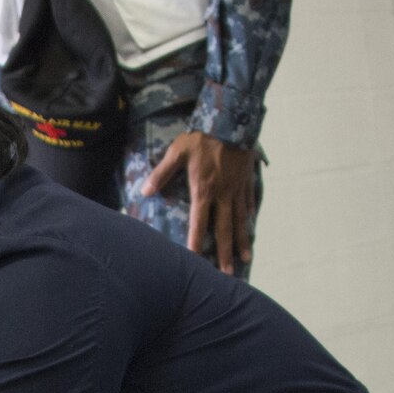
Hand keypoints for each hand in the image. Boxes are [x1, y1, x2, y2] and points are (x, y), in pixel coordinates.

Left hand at [142, 131, 257, 274]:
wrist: (232, 119)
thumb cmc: (202, 136)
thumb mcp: (177, 152)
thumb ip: (160, 174)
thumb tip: (144, 191)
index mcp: (204, 190)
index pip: (199, 223)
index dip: (196, 242)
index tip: (195, 260)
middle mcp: (222, 194)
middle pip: (224, 230)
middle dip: (225, 253)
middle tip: (228, 273)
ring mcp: (237, 188)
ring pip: (241, 220)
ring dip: (242, 241)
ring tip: (246, 259)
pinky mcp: (247, 179)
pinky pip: (249, 201)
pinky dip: (249, 215)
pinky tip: (250, 225)